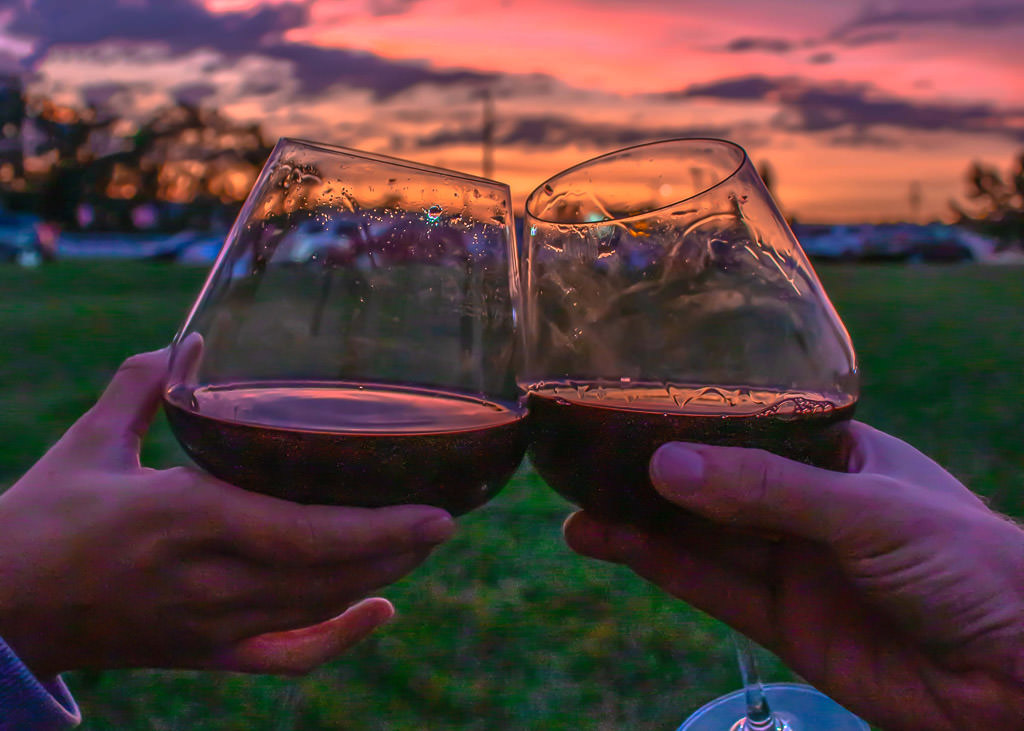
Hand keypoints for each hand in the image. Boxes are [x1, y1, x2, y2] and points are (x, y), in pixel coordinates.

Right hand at [0, 340, 455, 677]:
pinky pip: (285, 657)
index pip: (301, 532)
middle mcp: (206, 578)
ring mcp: (209, 626)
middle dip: (395, 550)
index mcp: (182, 517)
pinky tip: (379, 611)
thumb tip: (191, 339)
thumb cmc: (43, 517)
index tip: (435, 511)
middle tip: (445, 521)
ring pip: (316, 608)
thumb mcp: (90, 443)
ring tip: (420, 545)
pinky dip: (337, 639)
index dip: (375, 528)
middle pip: (326, 574)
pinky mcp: (205, 655)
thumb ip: (143, 386)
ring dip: (376, 578)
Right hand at [563, 422, 1023, 730]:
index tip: (628, 409)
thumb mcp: (869, 509)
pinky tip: (612, 546)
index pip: (751, 428)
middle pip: (717, 486)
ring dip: (640, 526)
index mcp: (840, 454)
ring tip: (577, 512)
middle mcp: (809, 505)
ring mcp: (793, 565)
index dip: (691, 422)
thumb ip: (767, 490)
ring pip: (702, 539)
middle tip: (583, 463)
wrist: (1020, 679)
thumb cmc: (969, 562)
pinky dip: (660, 568)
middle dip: (654, 477)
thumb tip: (665, 466)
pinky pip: (711, 588)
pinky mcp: (782, 624)